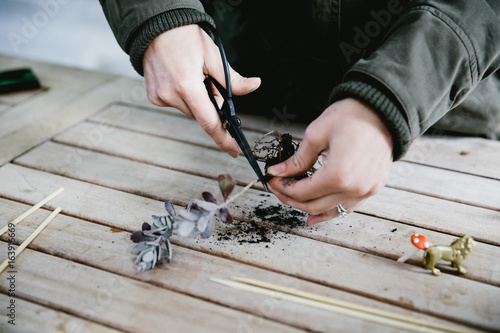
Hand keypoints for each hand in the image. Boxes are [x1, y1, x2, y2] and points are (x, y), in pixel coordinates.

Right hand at [143, 24, 260, 156]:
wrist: (155, 26)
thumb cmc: (186, 37)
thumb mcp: (214, 56)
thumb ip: (233, 79)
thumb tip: (254, 86)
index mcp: (188, 86)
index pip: (209, 122)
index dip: (224, 139)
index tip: (234, 150)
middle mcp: (170, 96)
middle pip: (201, 115)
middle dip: (211, 105)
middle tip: (209, 81)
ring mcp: (159, 98)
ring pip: (189, 110)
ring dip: (197, 100)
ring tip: (191, 75)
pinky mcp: (153, 97)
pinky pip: (176, 104)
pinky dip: (183, 96)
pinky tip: (180, 78)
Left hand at [267, 98, 393, 224]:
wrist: (383, 110)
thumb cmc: (350, 116)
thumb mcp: (316, 134)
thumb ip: (296, 159)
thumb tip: (278, 172)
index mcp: (338, 174)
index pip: (302, 192)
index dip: (283, 187)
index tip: (272, 179)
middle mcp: (354, 188)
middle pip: (313, 205)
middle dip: (290, 198)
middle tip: (277, 188)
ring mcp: (366, 190)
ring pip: (330, 210)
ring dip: (308, 207)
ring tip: (291, 199)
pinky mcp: (373, 188)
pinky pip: (347, 207)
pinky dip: (330, 211)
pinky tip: (315, 215)